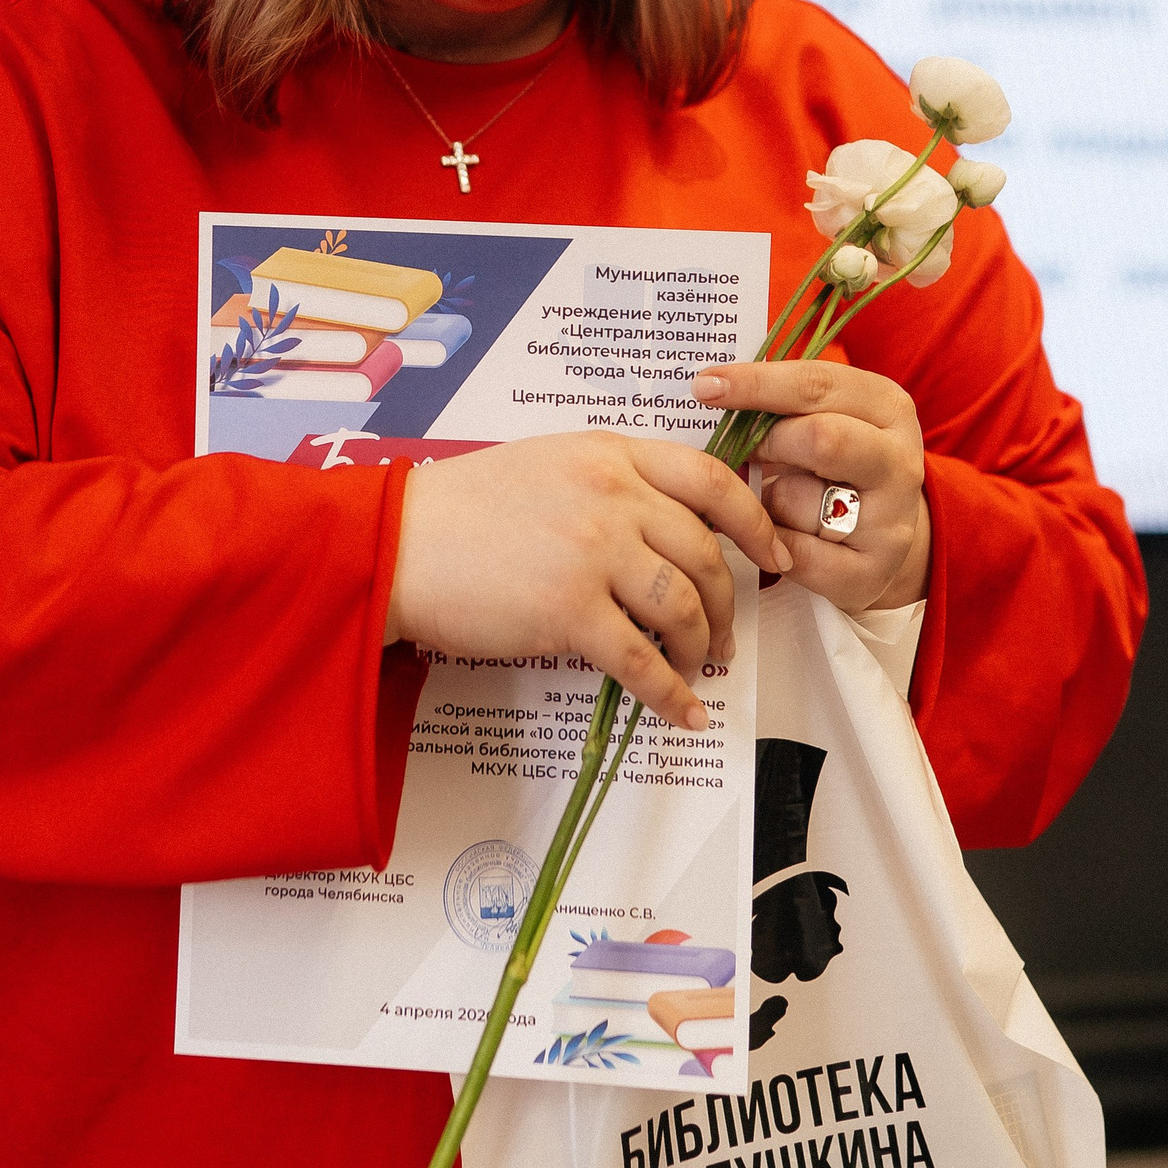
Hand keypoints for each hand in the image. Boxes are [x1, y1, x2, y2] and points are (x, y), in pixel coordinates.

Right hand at [386, 433, 794, 730]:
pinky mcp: (569, 611)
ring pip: (684, 606)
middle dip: (728, 602)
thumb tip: (666, 528)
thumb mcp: (549, 464)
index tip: (771, 553)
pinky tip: (683, 713)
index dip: (753, 521)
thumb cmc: (462, 508)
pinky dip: (671, 693)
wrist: (396, 545)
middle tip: (727, 633)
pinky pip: (643, 660)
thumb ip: (610, 482)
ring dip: (702, 647)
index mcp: (610, 453)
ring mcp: (594, 552)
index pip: (711, 479)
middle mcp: (613, 495)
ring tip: (699, 669)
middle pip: (705, 552)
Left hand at [690, 360, 930, 614]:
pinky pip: (793, 552)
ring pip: (798, 500)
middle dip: (766, 442)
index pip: (818, 384)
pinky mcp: (870, 572)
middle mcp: (900, 462)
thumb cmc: (832, 466)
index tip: (704, 386)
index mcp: (887, 408)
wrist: (878, 539)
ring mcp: (890, 522)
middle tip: (738, 450)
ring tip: (771, 501)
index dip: (756, 383)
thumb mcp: (820, 421)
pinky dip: (768, 541)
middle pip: (820, 439)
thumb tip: (708, 389)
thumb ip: (779, 404)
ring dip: (765, 499)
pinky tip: (773, 535)